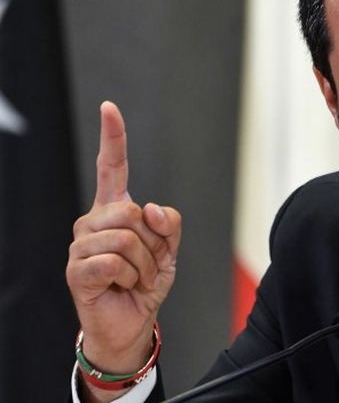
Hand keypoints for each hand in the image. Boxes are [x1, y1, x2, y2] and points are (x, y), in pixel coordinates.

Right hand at [66, 102, 181, 381]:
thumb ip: (168, 224)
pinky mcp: (76, 270)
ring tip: (135, 277)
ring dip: (144, 263)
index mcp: (116, 210)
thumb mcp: (169, 250)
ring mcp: (81, 245)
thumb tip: (148, 208)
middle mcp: (93, 221)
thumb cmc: (146, 283)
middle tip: (148, 263)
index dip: (112, 138)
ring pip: (126, 237)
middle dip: (154, 242)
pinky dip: (131, 277)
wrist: (131, 322)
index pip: (111, 167)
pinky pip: (114, 261)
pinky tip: (122, 286)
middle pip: (133, 211)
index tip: (109, 108)